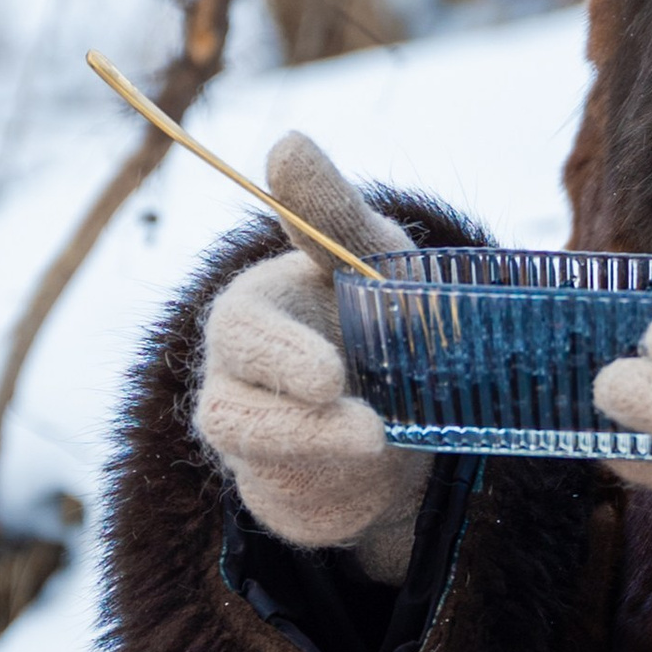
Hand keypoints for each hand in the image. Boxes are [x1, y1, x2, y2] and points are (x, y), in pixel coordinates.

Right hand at [193, 135, 427, 581]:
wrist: (418, 399)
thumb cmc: (381, 308)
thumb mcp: (372, 257)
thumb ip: (328, 213)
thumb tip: (285, 141)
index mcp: (251, 315)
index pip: (242, 334)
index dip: (281, 358)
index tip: (331, 376)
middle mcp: (234, 383)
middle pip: (233, 415)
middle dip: (297, 426)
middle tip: (369, 426)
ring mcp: (253, 448)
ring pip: (262, 467)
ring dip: (323, 461)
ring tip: (382, 443)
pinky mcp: (281, 497)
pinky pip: (301, 510)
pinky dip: (344, 499)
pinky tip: (380, 477)